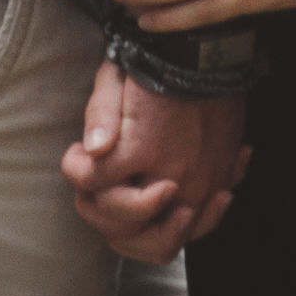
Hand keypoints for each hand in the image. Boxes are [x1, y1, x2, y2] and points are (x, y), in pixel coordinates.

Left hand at [60, 65, 245, 261]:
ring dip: (142, 232)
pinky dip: (190, 223)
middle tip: (100, 187)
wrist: (210, 51)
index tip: (76, 152)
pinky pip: (205, 223)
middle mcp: (169, 175)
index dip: (75, 169)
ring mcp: (199, 184)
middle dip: (101, 212)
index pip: (92, 185)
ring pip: (164, 244)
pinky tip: (179, 204)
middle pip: (123, 229)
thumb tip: (91, 152)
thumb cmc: (157, 62)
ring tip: (136, 210)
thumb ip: (99, 116)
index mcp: (138, 148)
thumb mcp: (115, 77)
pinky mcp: (220, 179)